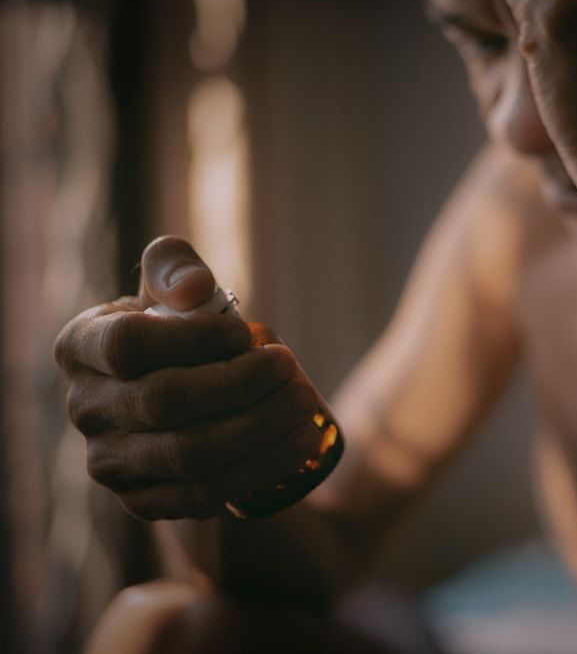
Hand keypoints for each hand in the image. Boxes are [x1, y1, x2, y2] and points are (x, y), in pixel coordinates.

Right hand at [54, 236, 321, 519]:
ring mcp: (111, 463)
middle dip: (239, 383)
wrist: (190, 401)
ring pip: (190, 453)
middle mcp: (84, 409)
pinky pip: (207, 492)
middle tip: (289, 364)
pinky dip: (262, 466)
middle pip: (164, 402)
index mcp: (81, 347)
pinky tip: (302, 442)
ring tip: (304, 401)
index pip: (127, 345)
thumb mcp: (174, 288)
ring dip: (260, 427)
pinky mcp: (146, 502)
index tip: (243, 331)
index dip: (194, 338)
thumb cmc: (181, 331)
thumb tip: (195, 289)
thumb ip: (175, 266)